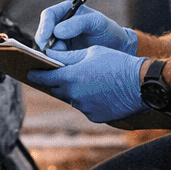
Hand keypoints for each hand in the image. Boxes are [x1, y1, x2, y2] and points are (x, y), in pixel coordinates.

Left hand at [28, 46, 146, 123]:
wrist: (141, 84)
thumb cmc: (117, 62)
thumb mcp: (91, 52)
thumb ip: (68, 56)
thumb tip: (50, 56)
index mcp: (70, 77)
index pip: (45, 77)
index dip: (36, 74)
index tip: (29, 72)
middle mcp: (74, 95)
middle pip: (58, 89)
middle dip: (58, 81)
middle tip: (59, 73)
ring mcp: (85, 108)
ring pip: (73, 98)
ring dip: (75, 90)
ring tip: (87, 80)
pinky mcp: (95, 117)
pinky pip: (85, 107)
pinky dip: (88, 99)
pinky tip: (99, 90)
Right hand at [35, 2, 136, 53]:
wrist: (117, 50)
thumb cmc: (109, 32)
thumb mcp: (98, 24)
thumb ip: (79, 23)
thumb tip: (57, 31)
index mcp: (66, 11)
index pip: (48, 15)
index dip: (44, 27)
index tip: (46, 39)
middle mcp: (59, 25)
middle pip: (42, 33)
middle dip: (45, 44)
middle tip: (54, 54)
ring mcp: (59, 41)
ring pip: (45, 48)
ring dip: (51, 55)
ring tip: (63, 61)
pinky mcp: (61, 55)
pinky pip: (51, 58)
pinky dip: (54, 62)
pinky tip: (62, 66)